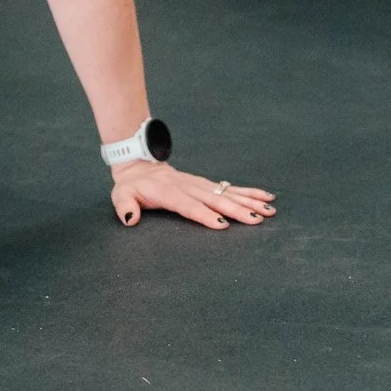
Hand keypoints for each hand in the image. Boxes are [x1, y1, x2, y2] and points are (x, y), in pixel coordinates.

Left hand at [110, 159, 275, 229]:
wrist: (140, 166)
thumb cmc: (132, 187)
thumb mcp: (121, 196)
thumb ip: (125, 206)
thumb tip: (130, 219)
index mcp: (169, 192)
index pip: (190, 205)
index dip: (205, 214)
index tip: (222, 224)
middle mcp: (189, 187)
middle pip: (216, 199)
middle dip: (238, 209)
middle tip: (257, 219)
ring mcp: (200, 184)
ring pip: (228, 193)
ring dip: (250, 202)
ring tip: (269, 210)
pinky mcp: (207, 184)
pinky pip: (230, 188)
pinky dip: (249, 192)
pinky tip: (266, 197)